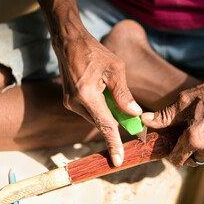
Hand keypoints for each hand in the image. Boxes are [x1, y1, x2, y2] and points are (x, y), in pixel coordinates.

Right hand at [54, 32, 141, 166]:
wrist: (69, 42)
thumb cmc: (94, 52)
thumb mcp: (115, 69)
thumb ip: (123, 94)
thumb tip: (134, 114)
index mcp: (87, 95)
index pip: (105, 125)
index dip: (114, 144)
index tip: (118, 160)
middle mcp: (75, 103)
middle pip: (101, 123)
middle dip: (117, 125)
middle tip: (134, 123)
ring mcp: (70, 103)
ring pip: (96, 118)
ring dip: (109, 115)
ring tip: (113, 96)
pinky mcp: (70, 101)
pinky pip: (90, 112)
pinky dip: (102, 109)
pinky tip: (105, 95)